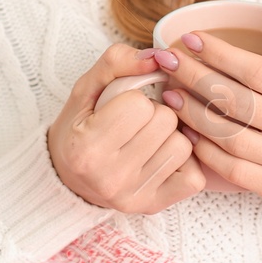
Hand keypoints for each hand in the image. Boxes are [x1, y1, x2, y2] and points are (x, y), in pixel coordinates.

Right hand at [48, 43, 208, 214]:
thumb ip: (116, 63)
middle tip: (135, 122)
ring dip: (170, 136)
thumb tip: (159, 56)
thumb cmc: (78, 129)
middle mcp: (110, 178)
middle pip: (166, 122)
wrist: (66, 178)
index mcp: (87, 148)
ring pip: (184, 146)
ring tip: (148, 139)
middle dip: (155, 113)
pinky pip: (195, 177)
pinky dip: (184, 162)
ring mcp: (135, 196)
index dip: (134, 98)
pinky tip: (162, 157)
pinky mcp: (154, 206)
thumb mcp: (85, 90)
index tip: (121, 107)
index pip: (140, 104)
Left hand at [158, 28, 261, 261]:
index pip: (258, 72)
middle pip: (236, 101)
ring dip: (193, 113)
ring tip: (170, 93)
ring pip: (229, 135)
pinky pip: (232, 168)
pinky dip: (205, 150)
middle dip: (195, 77)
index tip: (191, 39)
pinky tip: (186, 132)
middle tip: (167, 60)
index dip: (220, 54)